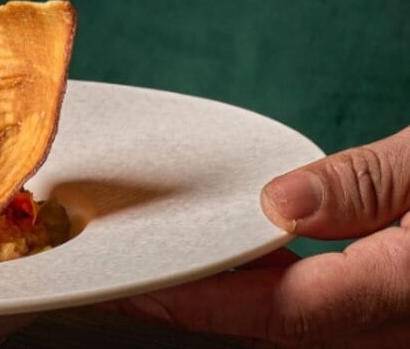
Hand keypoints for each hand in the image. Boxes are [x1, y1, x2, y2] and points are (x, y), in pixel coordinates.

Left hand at [114, 126, 409, 346]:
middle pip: (281, 326)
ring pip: (298, 326)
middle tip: (130, 274)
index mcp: (407, 293)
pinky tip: (239, 257)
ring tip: (168, 261)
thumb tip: (279, 200)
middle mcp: (400, 328)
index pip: (288, 308)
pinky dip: (272, 287)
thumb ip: (364, 184)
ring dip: (231, 296)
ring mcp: (398, 327)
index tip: (143, 283)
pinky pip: (321, 314)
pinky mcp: (396, 316)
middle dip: (199, 302)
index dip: (208, 298)